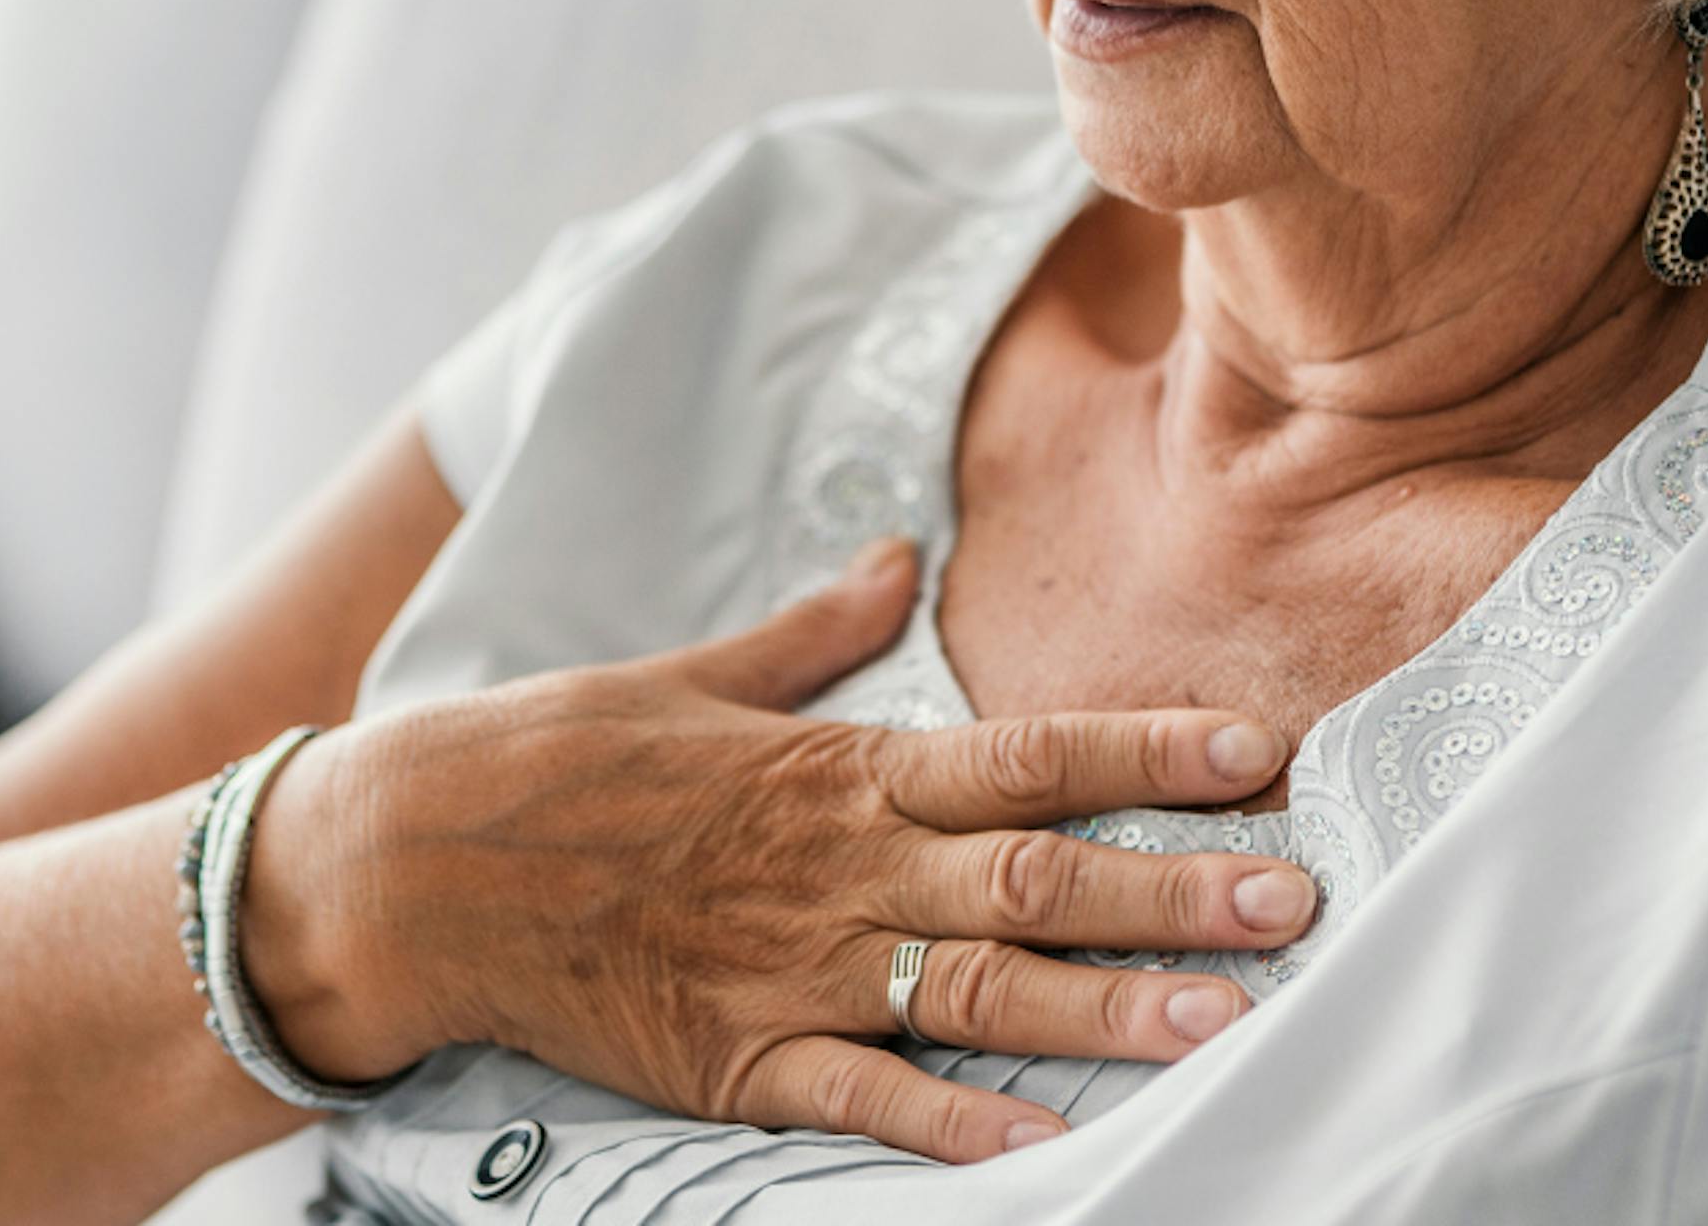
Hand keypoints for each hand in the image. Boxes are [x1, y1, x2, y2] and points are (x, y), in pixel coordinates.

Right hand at [235, 539, 1316, 1162]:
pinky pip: (866, 1101)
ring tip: (1225, 1024)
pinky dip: (957, 1128)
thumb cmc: (550, 760)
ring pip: (979, 992)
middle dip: (1175, 888)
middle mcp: (838, 869)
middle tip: (1297, 902)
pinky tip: (1048, 1148)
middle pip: (1038, 878)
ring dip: (1109, 1009)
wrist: (410, 864)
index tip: (1257, 751)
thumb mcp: (690, 673)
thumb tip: (896, 559)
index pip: (1025, 754)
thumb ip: (811, 632)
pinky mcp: (736, 1059)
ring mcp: (791, 969)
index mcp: (837, 770)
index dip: (1147, 751)